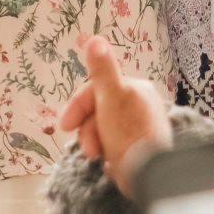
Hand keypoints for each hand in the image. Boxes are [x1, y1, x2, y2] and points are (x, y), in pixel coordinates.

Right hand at [56, 35, 174, 193]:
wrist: (149, 175)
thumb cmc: (128, 133)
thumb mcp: (111, 97)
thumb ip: (101, 69)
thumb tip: (94, 38)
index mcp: (135, 89)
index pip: (96, 89)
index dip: (77, 107)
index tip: (64, 127)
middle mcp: (140, 105)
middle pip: (97, 111)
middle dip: (87, 130)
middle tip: (89, 149)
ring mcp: (139, 127)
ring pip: (102, 129)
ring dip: (95, 143)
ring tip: (100, 157)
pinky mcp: (138, 148)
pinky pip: (113, 145)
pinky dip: (107, 153)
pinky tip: (110, 162)